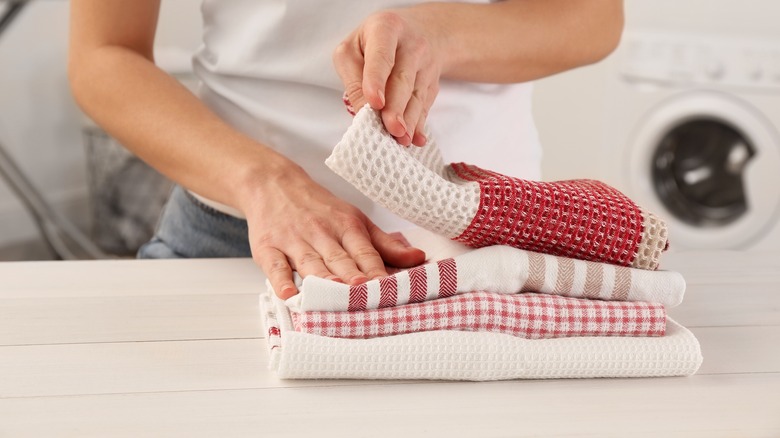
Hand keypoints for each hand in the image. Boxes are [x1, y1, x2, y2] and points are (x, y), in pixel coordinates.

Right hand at [242, 165, 425, 298]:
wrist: (274, 184)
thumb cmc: (320, 209)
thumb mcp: (356, 220)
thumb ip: (386, 244)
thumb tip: (419, 259)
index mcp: (347, 226)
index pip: (366, 253)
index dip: (378, 273)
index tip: (391, 292)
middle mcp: (322, 233)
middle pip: (341, 260)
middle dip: (354, 279)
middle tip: (368, 298)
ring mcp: (294, 241)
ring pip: (311, 264)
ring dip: (324, 280)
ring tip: (335, 299)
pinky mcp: (268, 248)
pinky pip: (275, 266)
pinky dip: (281, 281)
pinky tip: (289, 296)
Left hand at [333, 9, 443, 146]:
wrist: (420, 31)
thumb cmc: (376, 41)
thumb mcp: (355, 47)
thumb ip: (354, 77)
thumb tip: (361, 111)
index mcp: (385, 29)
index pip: (381, 56)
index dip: (377, 79)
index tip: (375, 102)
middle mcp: (411, 45)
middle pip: (402, 80)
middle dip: (396, 107)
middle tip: (391, 128)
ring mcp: (426, 64)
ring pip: (416, 96)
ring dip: (408, 120)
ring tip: (401, 139)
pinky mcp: (432, 83)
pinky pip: (425, 105)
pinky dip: (419, 124)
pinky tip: (416, 138)